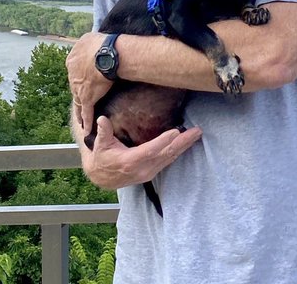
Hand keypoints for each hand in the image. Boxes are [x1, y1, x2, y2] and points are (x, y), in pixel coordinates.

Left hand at [66, 31, 113, 135]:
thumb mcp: (88, 38)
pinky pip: (86, 113)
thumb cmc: (99, 43)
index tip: (82, 79)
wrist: (106, 54)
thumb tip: (88, 43)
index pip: (74, 70)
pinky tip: (87, 131)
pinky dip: (87, 122)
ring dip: (79, 112)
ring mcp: (78, 89)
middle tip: (82, 100)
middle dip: (78, 94)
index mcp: (72, 60)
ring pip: (77, 103)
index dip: (79, 75)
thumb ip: (86, 43)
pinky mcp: (86, 99)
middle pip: (74, 87)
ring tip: (81, 120)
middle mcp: (72, 76)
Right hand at [79, 115, 202, 189]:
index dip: (163, 141)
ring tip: (196, 134)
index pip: (150, 150)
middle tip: (197, 131)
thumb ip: (103, 131)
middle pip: (166, 154)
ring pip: (170, 158)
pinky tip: (187, 143)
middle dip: (183, 142)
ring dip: (184, 146)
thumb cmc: (101, 157)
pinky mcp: (153, 171)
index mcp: (130, 161)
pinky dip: (179, 151)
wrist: (102, 177)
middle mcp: (143, 169)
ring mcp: (149, 172)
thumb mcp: (99, 144)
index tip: (175, 131)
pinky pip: (168, 160)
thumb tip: (102, 119)